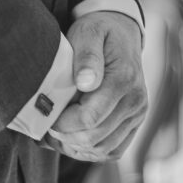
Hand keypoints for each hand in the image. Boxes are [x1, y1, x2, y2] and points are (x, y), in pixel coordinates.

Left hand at [45, 12, 147, 161]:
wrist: (121, 32)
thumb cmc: (98, 31)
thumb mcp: (88, 32)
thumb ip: (86, 56)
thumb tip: (85, 82)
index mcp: (124, 80)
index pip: (89, 118)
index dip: (62, 124)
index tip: (45, 114)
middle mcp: (136, 102)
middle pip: (94, 138)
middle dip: (64, 137)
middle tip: (45, 125)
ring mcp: (137, 115)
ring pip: (102, 150)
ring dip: (74, 147)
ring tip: (55, 132)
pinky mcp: (134, 124)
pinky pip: (112, 151)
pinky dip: (89, 151)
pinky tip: (71, 138)